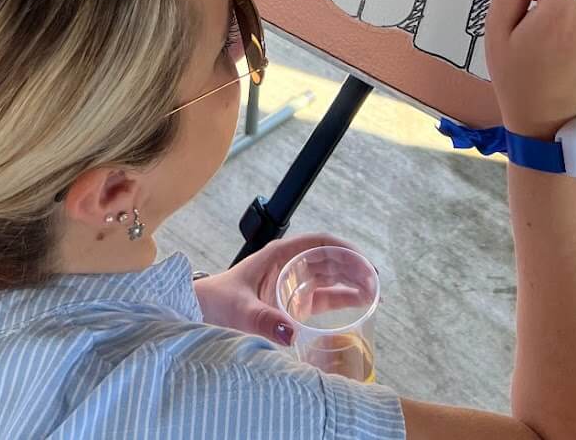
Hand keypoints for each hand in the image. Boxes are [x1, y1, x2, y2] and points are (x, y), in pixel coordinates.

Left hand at [193, 233, 361, 346]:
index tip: (364, 262)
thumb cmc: (217, 302)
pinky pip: (324, 296)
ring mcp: (293, 283)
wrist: (200, 313)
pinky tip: (361, 306)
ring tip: (375, 295)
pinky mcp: (293, 302)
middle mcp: (290, 265)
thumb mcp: (240, 310)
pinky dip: (343, 299)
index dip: (344, 249)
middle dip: (354, 267)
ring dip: (352, 282)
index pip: (319, 243)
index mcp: (279, 256)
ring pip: (331, 277)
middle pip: (330, 259)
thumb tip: (292, 332)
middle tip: (376, 284)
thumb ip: (264, 320)